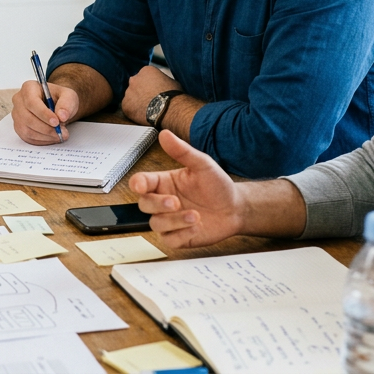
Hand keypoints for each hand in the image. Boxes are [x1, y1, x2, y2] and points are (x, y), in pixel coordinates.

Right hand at [10, 79, 80, 144]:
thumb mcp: (69, 96)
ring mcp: (17, 115)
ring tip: (59, 135)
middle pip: (27, 118)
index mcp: (29, 88)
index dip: (43, 114)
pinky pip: (27, 138)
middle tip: (61, 132)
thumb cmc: (59, 98)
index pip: (31, 102)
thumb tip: (61, 116)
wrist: (56, 106)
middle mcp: (19, 100)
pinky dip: (41, 140)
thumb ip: (67, 103)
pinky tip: (52, 137)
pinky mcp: (18, 127)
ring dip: (45, 136)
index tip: (56, 122)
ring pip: (27, 130)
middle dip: (46, 128)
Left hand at [121, 65, 181, 123]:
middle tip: (148, 100)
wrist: (170, 109)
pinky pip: (128, 108)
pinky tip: (143, 114)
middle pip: (135, 85)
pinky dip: (133, 111)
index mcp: (146, 71)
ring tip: (147, 109)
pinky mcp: (125, 105)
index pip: (144, 76)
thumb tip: (160, 84)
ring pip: (130, 97)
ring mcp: (128, 92)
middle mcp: (134, 79)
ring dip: (136, 102)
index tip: (153, 91)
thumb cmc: (173, 95)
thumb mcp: (170, 81)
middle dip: (140, 91)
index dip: (149, 85)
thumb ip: (160, 80)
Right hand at [129, 131, 242, 248]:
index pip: (141, 183)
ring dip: (174, 221)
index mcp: (163, 182)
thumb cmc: (218, 186)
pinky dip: (181, 234)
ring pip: (156, 224)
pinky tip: (196, 227)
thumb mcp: (202, 165)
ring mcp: (169, 221)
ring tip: (195, 216)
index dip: (137, 184)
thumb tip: (165, 134)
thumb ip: (182, 151)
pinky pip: (169, 240)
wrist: (236, 208)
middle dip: (158, 204)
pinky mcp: (178, 237)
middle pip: (144, 204)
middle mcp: (163, 202)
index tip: (140, 186)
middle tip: (176, 202)